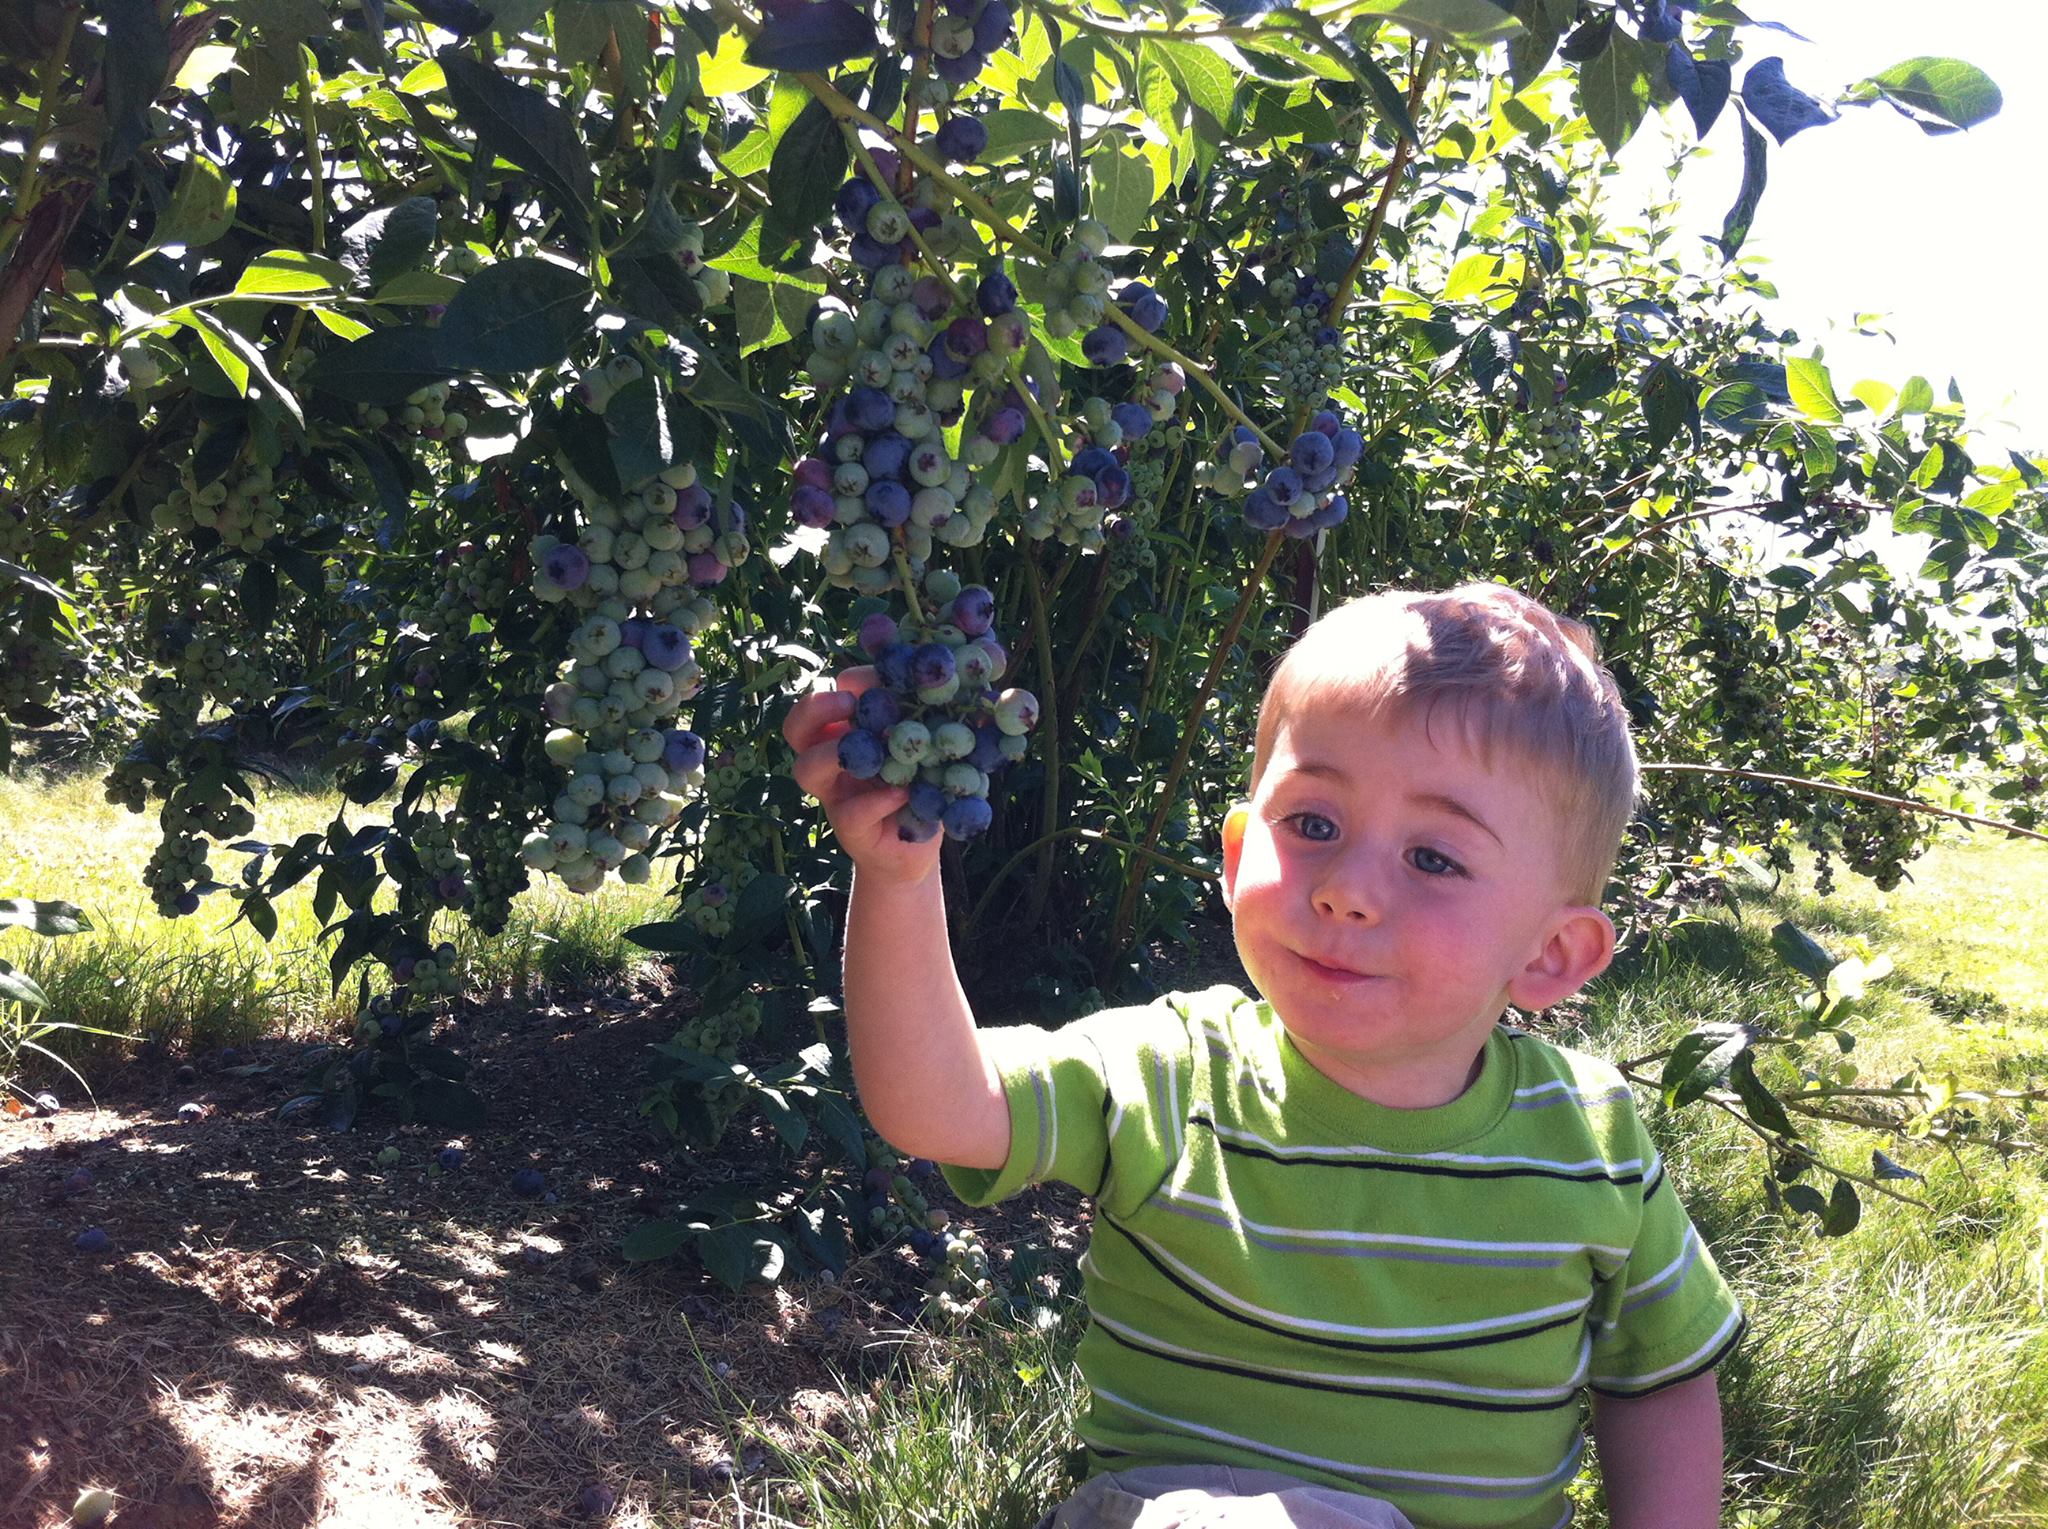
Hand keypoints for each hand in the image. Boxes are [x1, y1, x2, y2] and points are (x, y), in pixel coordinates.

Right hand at [784, 668, 942, 884]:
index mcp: (849, 731)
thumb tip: (986, 679)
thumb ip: (948, 716)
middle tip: (851, 703)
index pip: (830, 694)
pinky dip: (877, 800)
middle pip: (796, 726)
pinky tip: (905, 793)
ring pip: (806, 768)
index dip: (851, 681)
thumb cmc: (926, 786)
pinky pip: (851, 812)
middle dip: (817, 707)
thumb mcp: (938, 745)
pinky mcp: (851, 831)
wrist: (920, 848)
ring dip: (834, 753)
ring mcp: (837, 795)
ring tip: (873, 751)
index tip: (885, 677)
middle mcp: (833, 760)